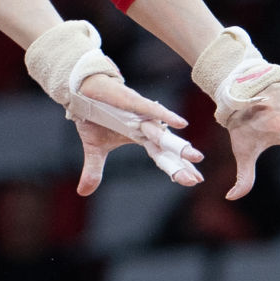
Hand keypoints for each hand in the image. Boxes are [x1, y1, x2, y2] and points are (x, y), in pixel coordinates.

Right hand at [71, 72, 203, 195]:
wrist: (82, 88)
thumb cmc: (93, 114)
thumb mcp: (94, 147)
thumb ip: (94, 169)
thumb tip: (83, 192)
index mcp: (139, 137)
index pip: (161, 155)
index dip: (175, 168)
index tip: (194, 181)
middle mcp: (144, 126)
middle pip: (166, 147)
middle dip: (181, 163)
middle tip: (197, 179)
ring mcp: (140, 114)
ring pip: (161, 131)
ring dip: (177, 144)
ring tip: (196, 156)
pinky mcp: (131, 101)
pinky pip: (150, 109)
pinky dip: (164, 115)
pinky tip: (180, 123)